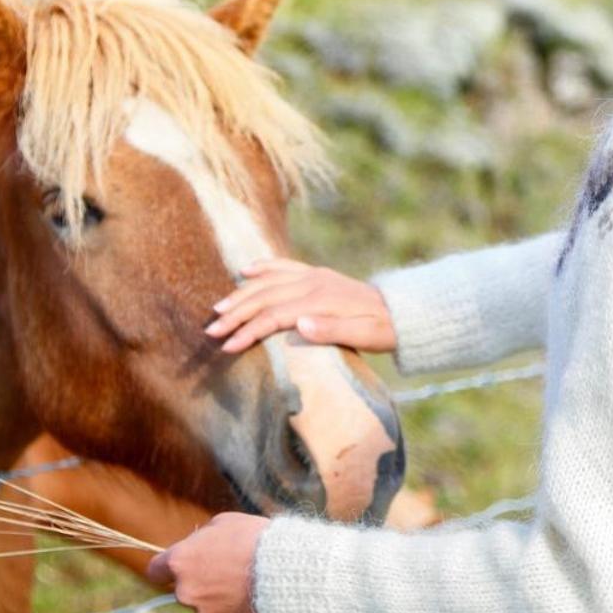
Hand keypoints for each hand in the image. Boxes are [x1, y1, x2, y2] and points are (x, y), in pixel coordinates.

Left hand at [145, 512, 269, 612]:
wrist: (284, 573)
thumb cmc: (254, 540)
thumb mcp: (224, 523)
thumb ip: (203, 538)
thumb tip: (199, 547)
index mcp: (181, 561)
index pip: (155, 570)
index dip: (165, 568)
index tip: (176, 567)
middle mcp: (185, 592)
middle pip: (185, 589)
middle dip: (201, 582)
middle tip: (228, 569)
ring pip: (206, 606)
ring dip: (220, 597)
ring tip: (248, 582)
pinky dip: (235, 612)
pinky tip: (254, 597)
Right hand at [204, 258, 397, 354]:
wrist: (401, 311)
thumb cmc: (381, 330)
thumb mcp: (362, 337)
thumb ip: (330, 331)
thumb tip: (298, 325)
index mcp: (319, 300)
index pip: (273, 316)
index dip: (248, 331)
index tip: (228, 346)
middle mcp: (311, 283)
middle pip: (263, 298)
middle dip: (235, 314)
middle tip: (211, 330)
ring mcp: (313, 275)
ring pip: (268, 281)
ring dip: (241, 294)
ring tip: (219, 308)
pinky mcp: (317, 274)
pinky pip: (284, 266)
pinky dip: (264, 267)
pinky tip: (246, 270)